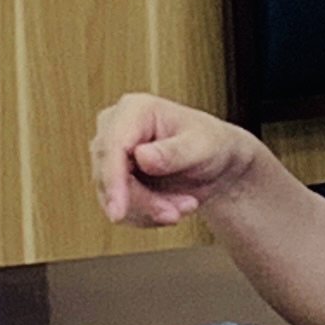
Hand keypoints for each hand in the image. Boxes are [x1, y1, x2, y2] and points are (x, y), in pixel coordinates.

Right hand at [88, 95, 267, 227]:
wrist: (214, 163)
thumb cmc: (211, 145)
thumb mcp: (202, 147)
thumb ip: (174, 152)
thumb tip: (141, 157)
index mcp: (135, 109)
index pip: (112, 146)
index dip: (113, 180)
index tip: (118, 212)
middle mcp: (114, 127)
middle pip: (110, 176)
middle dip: (144, 202)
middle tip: (178, 212)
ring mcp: (110, 154)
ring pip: (113, 196)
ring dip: (150, 211)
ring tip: (185, 205)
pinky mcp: (112, 177)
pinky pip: (120, 208)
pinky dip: (147, 216)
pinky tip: (172, 206)